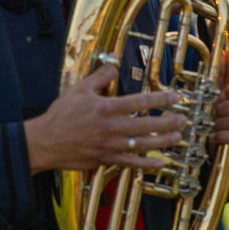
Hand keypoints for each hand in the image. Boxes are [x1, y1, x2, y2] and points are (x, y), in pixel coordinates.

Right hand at [25, 65, 184, 174]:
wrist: (44, 142)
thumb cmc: (61, 116)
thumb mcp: (79, 90)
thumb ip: (100, 77)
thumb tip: (114, 65)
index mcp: (107, 108)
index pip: (140, 102)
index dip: (161, 99)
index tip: (176, 97)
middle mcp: (112, 127)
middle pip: (147, 124)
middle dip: (168, 122)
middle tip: (184, 119)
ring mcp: (110, 146)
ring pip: (143, 144)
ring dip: (163, 142)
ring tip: (178, 138)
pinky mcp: (106, 160)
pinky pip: (131, 163)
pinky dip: (147, 164)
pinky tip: (160, 163)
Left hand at [209, 75, 228, 163]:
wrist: (228, 140)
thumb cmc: (224, 114)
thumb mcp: (220, 94)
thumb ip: (221, 74)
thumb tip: (222, 52)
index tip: (221, 96)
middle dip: (221, 110)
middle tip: (212, 114)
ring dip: (220, 123)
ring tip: (212, 126)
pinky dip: (223, 136)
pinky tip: (215, 136)